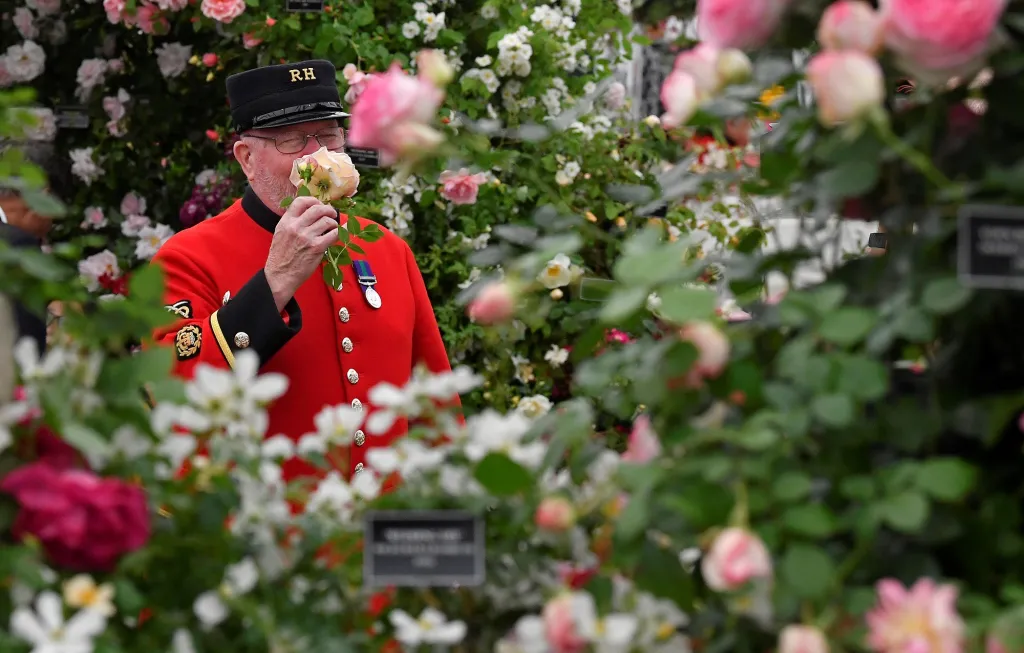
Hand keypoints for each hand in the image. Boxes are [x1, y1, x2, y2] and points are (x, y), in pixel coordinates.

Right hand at [265, 196, 338, 311]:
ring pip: (327, 221)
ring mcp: (306, 236)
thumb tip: (309, 214)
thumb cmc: (281, 257)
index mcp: (286, 222)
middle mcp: (296, 226)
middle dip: (328, 209)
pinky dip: (340, 232)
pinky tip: (339, 234)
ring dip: (334, 223)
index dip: (313, 200)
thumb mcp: (281, 234)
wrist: (280, 276)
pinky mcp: (316, 247)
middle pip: (317, 208)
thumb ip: (293, 223)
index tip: (320, 204)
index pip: (300, 201)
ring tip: (333, 227)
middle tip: (332, 214)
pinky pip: (334, 234)